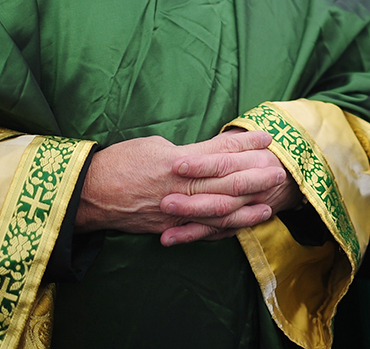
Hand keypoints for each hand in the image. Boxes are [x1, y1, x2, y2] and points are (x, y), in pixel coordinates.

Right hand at [76, 129, 297, 244]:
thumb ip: (187, 152)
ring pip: (218, 211)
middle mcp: (180, 188)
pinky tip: (241, 226)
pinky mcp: (170, 228)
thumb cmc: (120, 162)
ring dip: (247, 207)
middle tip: (279, 171)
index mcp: (177, 162)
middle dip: (255, 177)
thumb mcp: (155, 145)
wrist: (89, 194)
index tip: (267, 138)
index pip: (220, 152)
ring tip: (269, 203)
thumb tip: (210, 154)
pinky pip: (202, 231)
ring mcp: (176, 212)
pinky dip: (224, 229)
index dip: (246, 144)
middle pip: (226, 182)